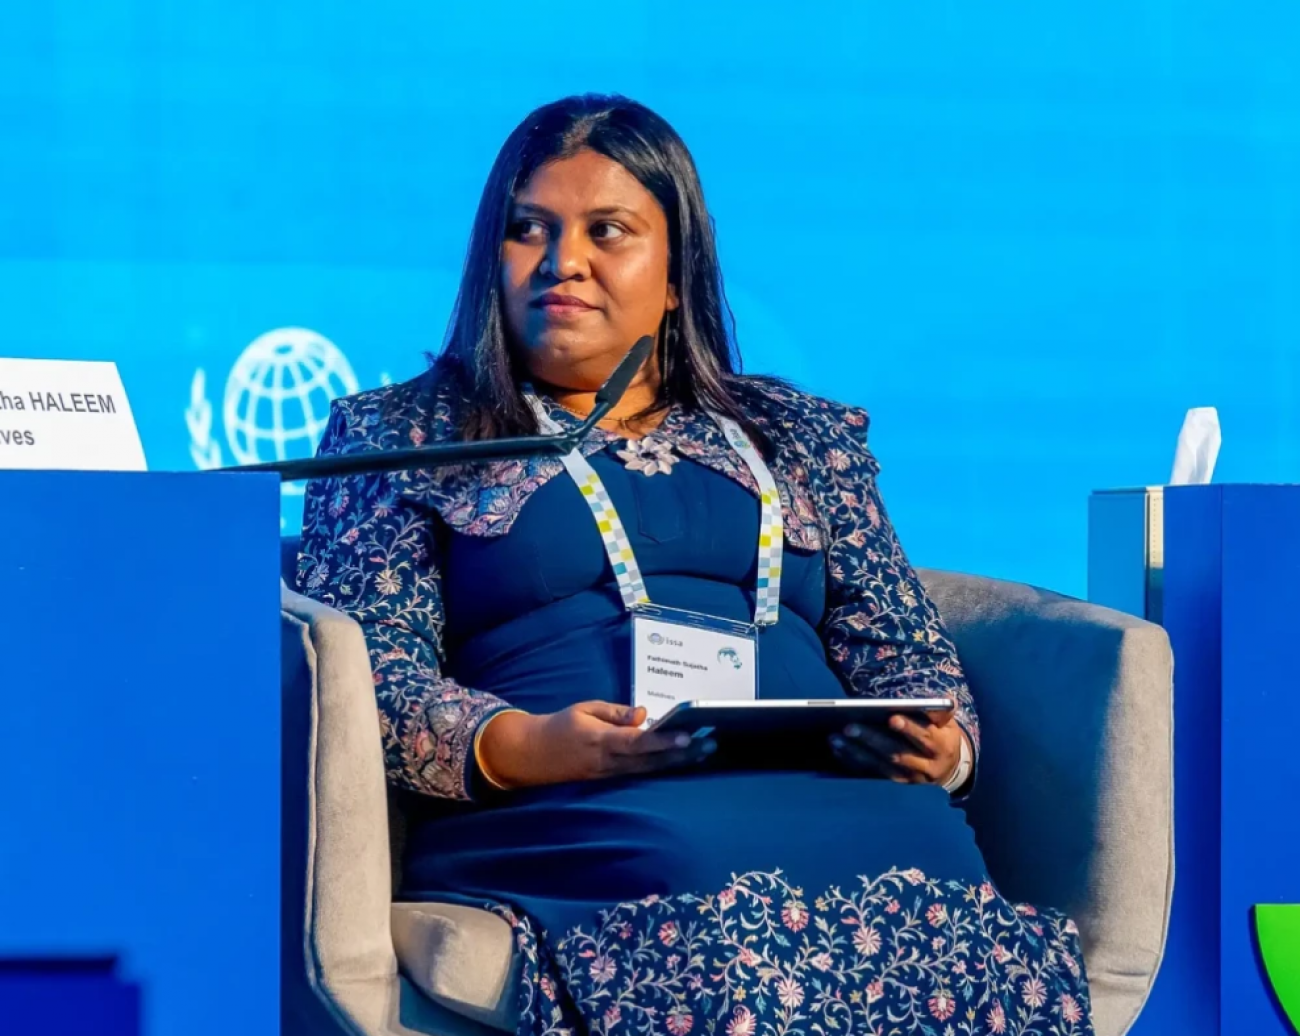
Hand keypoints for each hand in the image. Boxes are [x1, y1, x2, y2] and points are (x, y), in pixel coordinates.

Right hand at [477, 702, 715, 789]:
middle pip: (652, 761)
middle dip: (682, 754)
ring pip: (651, 770)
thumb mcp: (585, 709)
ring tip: (704, 751)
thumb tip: (643, 714)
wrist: (534, 755)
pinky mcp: (612, 780)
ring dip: (678, 761)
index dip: (664, 741)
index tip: (688, 735)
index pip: (638, 743)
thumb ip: (615, 713)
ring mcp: (611, 775)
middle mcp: (609, 763)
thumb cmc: (561, 726)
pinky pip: (642, 774)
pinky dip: (663, 766)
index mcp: (601, 741)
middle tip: (710, 744)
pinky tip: (682, 759)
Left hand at [830, 709, 965, 785]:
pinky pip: (872, 774)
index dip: (909, 729)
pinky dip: (854, 762)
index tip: (891, 718)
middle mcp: (926, 766)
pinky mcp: (896, 784)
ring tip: (835, 738)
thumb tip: (944, 699)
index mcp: (941, 747)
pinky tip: (838, 749)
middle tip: (849, 727)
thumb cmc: (942, 737)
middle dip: (872, 739)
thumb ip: (942, 712)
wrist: (948, 769)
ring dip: (856, 752)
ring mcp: (910, 778)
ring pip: (881, 766)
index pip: (924, 737)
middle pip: (897, 753)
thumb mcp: (948, 724)